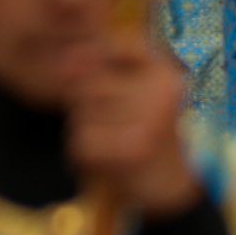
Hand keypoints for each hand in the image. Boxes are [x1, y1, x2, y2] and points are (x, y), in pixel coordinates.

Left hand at [65, 31, 201, 221]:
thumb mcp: (122, 91)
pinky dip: (86, 155)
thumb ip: (93, 69)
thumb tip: (66, 64)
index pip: (111, 48)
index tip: (117, 95)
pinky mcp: (135, 148)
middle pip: (85, 85)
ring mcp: (150, 118)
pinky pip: (82, 143)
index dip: (98, 70)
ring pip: (80, 115)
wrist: (170, 186)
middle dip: (87, 108)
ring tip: (115, 142)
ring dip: (86, 131)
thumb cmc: (138, 130)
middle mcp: (160, 90)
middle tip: (118, 127)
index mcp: (161, 70)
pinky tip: (110, 161)